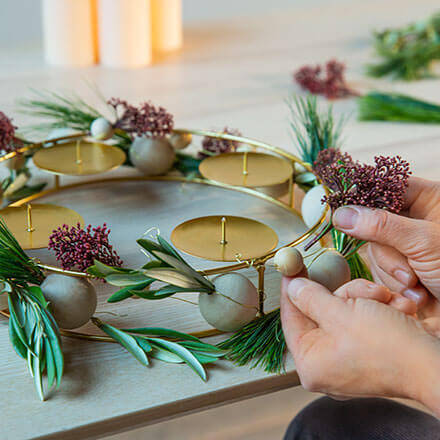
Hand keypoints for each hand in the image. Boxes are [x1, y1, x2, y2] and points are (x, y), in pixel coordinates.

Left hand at [280, 277, 439, 414]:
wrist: (434, 364)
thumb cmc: (389, 347)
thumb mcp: (341, 314)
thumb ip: (311, 298)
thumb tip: (293, 287)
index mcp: (311, 362)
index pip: (291, 319)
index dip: (292, 290)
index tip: (292, 270)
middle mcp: (326, 364)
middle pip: (321, 312)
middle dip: (345, 294)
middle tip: (362, 290)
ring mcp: (347, 359)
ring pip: (343, 311)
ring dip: (365, 299)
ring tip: (386, 300)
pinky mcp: (366, 352)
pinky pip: (360, 320)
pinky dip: (377, 309)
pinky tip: (396, 309)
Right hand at [333, 177, 439, 314]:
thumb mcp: (425, 242)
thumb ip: (382, 226)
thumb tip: (342, 214)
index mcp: (427, 199)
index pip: (384, 188)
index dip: (363, 199)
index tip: (345, 213)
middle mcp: (414, 219)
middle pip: (373, 224)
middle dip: (389, 254)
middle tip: (409, 271)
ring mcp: (406, 244)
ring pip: (375, 251)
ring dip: (394, 273)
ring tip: (418, 286)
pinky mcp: (402, 267)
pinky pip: (380, 270)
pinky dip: (395, 286)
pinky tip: (417, 295)